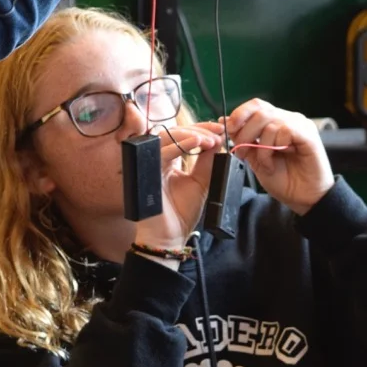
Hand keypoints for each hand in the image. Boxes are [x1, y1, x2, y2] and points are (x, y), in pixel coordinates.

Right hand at [133, 123, 224, 252]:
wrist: (170, 237)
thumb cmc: (181, 213)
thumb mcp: (201, 183)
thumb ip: (207, 162)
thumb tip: (218, 140)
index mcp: (169, 161)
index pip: (182, 137)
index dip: (201, 130)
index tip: (219, 129)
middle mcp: (158, 159)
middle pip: (174, 132)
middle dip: (198, 129)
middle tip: (217, 133)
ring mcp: (151, 163)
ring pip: (166, 137)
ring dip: (190, 134)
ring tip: (209, 140)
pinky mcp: (147, 171)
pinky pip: (162, 151)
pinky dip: (180, 144)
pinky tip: (197, 143)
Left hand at [225, 100, 334, 215]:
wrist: (303, 199)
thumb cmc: (284, 180)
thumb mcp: (256, 159)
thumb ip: (244, 140)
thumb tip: (225, 122)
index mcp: (277, 121)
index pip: (256, 105)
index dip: (239, 114)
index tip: (227, 128)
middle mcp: (289, 119)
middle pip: (260, 111)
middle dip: (244, 132)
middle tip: (241, 152)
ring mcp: (300, 125)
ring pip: (270, 122)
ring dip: (260, 146)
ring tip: (264, 164)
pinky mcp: (308, 135)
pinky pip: (284, 131)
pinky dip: (273, 148)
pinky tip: (274, 162)